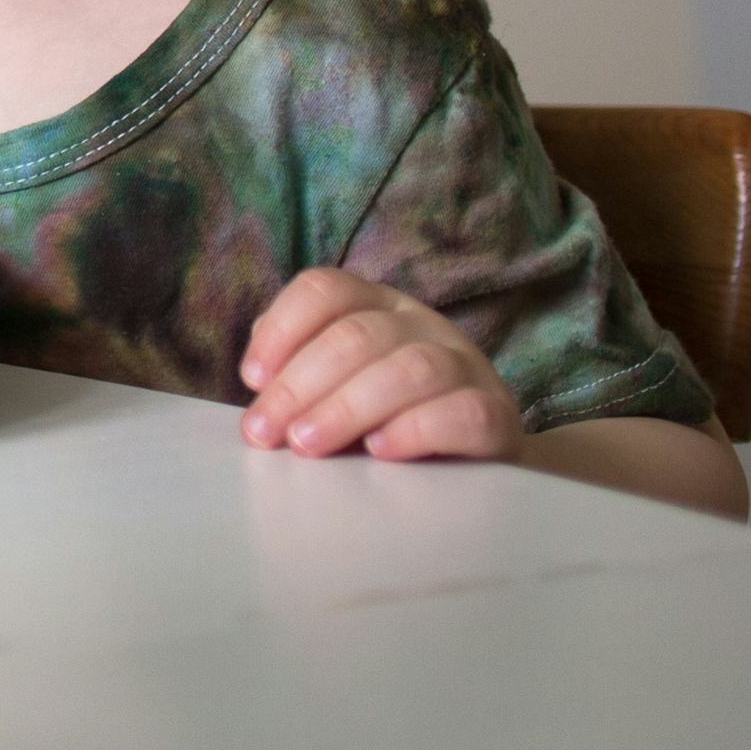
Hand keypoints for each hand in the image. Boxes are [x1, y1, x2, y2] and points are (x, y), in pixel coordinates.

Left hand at [238, 269, 525, 462]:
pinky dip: (415, 429)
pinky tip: (380, 451)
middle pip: (357, 335)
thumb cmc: (387, 418)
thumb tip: (260, 382)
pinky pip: (463, 412)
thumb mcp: (339, 388)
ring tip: (307, 444)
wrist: (477, 460)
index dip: (282, 328)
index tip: (252, 379)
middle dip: (300, 385)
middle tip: (267, 433)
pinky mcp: (498, 415)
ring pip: (409, 368)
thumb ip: (301, 375)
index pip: (326, 289)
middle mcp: (422, 324)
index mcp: (377, 306)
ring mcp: (466, 365)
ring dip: (347, 407)